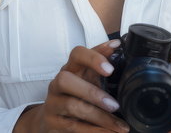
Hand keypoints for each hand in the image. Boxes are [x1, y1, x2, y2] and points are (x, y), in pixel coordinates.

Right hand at [16, 38, 130, 132]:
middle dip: (92, 92)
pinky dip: (94, 131)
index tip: (110, 69)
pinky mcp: (52, 123)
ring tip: (118, 125)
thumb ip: (99, 64)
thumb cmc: (75, 94)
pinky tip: (109, 132)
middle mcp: (57, 84)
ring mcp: (52, 104)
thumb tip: (117, 46)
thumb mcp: (87, 78)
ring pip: (71, 106)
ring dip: (98, 116)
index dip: (93, 58)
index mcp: (70, 69)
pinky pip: (73, 126)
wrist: (52, 119)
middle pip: (65, 80)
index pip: (76, 54)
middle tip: (115, 105)